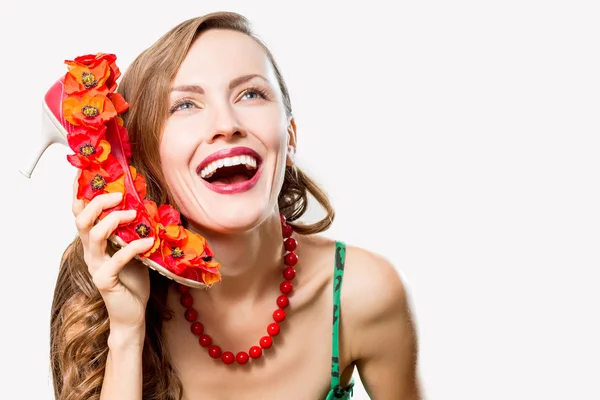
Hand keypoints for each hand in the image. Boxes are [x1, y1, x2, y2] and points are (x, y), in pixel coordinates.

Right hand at [72, 174, 155, 334]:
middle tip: (117, 193)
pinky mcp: (106, 280)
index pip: (81, 212)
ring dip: (112, 221)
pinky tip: (146, 241)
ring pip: (93, 236)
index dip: (80, 193)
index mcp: (95, 241)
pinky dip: (131, 248)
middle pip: (81, 220)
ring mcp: (96, 266)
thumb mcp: (135, 248)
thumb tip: (145, 204)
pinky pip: (115, 261)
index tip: (87, 172)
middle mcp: (91, 251)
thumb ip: (133, 229)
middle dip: (96, 202)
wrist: (132, 313)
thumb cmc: (133, 279)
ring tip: (132, 214)